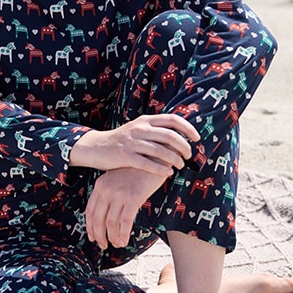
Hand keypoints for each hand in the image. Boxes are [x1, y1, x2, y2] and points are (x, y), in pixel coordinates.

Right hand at [69, 114, 199, 176]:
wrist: (96, 147)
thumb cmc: (122, 141)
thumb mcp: (138, 129)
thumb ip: (155, 130)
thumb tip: (179, 136)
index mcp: (145, 120)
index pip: (173, 119)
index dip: (188, 128)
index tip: (196, 138)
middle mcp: (140, 128)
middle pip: (170, 136)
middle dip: (184, 147)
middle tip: (189, 156)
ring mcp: (132, 142)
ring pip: (161, 150)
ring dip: (175, 160)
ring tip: (180, 166)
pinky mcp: (125, 156)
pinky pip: (147, 163)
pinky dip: (160, 169)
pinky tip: (168, 173)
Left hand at [85, 167, 165, 248]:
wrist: (154, 159)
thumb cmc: (137, 171)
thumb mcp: (117, 179)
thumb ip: (109, 193)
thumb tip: (105, 216)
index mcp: (100, 184)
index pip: (90, 210)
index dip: (90, 227)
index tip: (93, 237)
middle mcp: (107, 189)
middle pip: (98, 219)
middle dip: (99, 235)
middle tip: (103, 245)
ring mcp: (120, 193)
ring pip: (111, 223)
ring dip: (112, 237)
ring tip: (117, 244)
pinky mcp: (134, 197)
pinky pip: (125, 222)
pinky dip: (123, 234)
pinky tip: (125, 241)